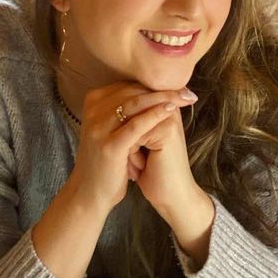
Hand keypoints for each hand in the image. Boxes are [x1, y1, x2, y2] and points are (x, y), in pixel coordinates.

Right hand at [68, 81, 196, 214]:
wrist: (90, 193)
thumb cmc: (106, 161)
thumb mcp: (110, 130)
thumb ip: (123, 110)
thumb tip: (153, 91)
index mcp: (93, 103)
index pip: (128, 85)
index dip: (153, 83)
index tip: (178, 85)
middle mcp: (93, 111)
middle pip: (132, 91)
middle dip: (162, 89)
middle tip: (186, 91)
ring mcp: (99, 127)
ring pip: (136, 103)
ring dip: (164, 98)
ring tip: (185, 98)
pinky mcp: (110, 145)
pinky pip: (137, 125)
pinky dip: (156, 114)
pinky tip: (172, 110)